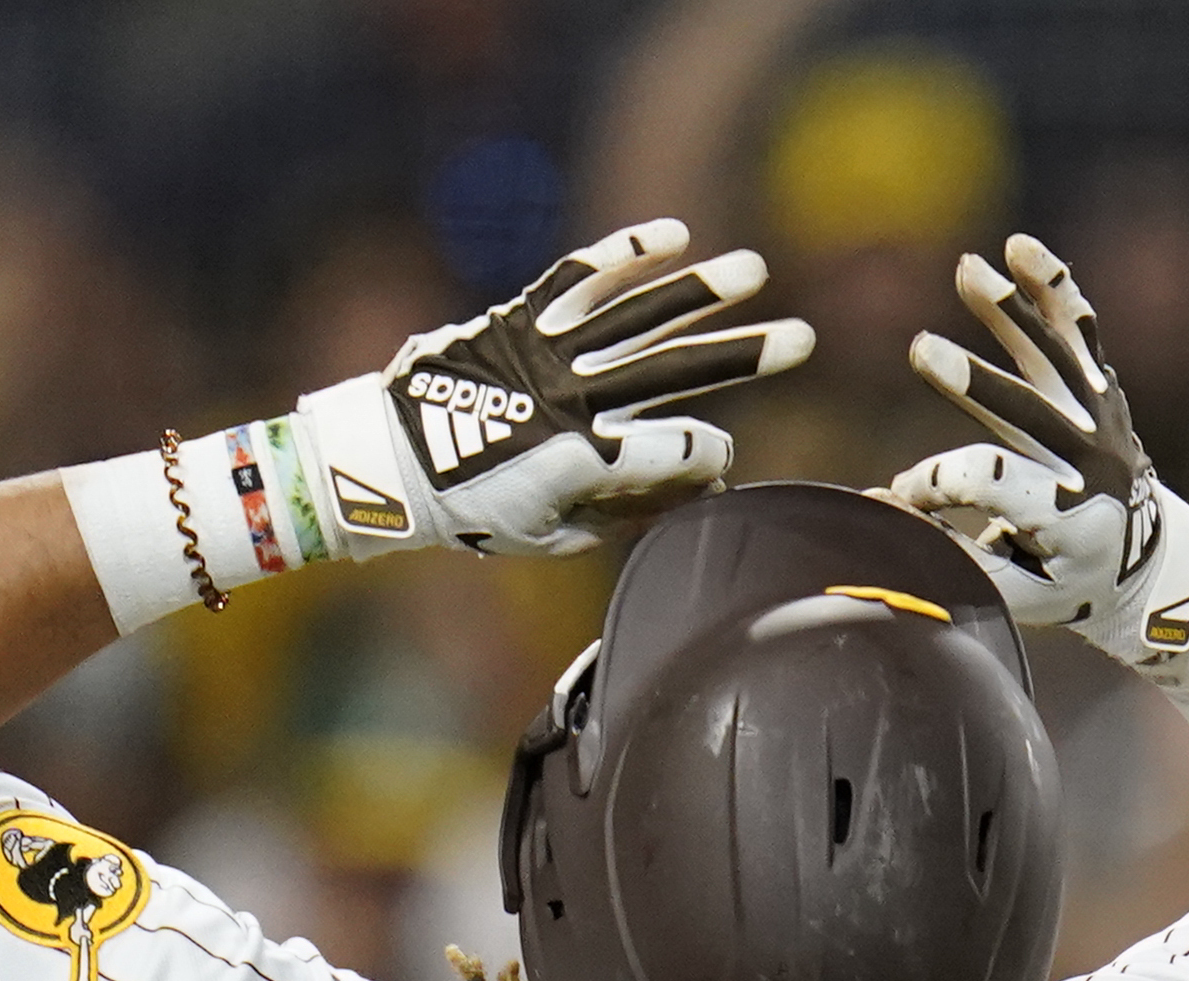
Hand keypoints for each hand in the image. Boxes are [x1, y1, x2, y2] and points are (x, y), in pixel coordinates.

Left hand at [300, 219, 812, 558]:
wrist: (384, 464)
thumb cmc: (471, 514)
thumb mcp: (551, 537)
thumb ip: (624, 510)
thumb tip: (693, 480)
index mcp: (584, 462)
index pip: (681, 449)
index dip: (712, 457)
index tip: (716, 464)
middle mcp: (571, 398)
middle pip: (675, 372)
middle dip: (745, 356)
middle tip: (804, 340)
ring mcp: (543, 352)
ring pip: (635, 315)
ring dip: (700, 293)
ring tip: (753, 270)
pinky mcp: (517, 320)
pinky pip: (577, 280)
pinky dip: (623, 254)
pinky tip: (674, 235)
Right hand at [893, 237, 1188, 667]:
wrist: (1149, 567)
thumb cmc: (1066, 585)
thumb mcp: (1017, 594)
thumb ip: (955, 555)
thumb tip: (882, 506)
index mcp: (1072, 522)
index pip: (994, 484)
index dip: (936, 483)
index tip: (901, 494)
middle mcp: (1094, 466)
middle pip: (1030, 414)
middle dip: (974, 383)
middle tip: (921, 351)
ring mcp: (1102, 421)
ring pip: (1054, 359)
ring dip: (1007, 314)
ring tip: (967, 269)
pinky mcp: (1102, 391)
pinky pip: (1080, 332)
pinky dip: (1053, 289)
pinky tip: (1020, 248)